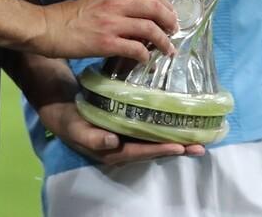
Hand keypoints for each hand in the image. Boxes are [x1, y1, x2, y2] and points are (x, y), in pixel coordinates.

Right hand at [35, 0, 176, 61]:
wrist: (48, 27)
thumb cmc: (71, 16)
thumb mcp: (98, 1)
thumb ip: (119, 4)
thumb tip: (140, 15)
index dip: (166, 5)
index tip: (170, 16)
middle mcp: (116, 4)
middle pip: (156, 8)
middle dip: (170, 21)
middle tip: (174, 32)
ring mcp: (112, 24)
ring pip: (150, 29)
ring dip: (164, 42)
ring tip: (168, 50)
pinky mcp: (106, 43)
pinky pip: (135, 48)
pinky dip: (145, 55)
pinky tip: (145, 60)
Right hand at [37, 98, 205, 166]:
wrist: (61, 110)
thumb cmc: (68, 121)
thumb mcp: (75, 128)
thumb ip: (92, 137)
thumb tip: (112, 142)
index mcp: (112, 152)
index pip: (141, 152)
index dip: (161, 149)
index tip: (180, 146)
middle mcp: (123, 149)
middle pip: (154, 150)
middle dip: (177, 148)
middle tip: (200, 146)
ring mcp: (126, 139)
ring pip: (154, 142)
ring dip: (175, 140)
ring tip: (197, 138)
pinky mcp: (127, 128)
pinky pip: (149, 132)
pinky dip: (164, 128)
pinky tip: (177, 121)